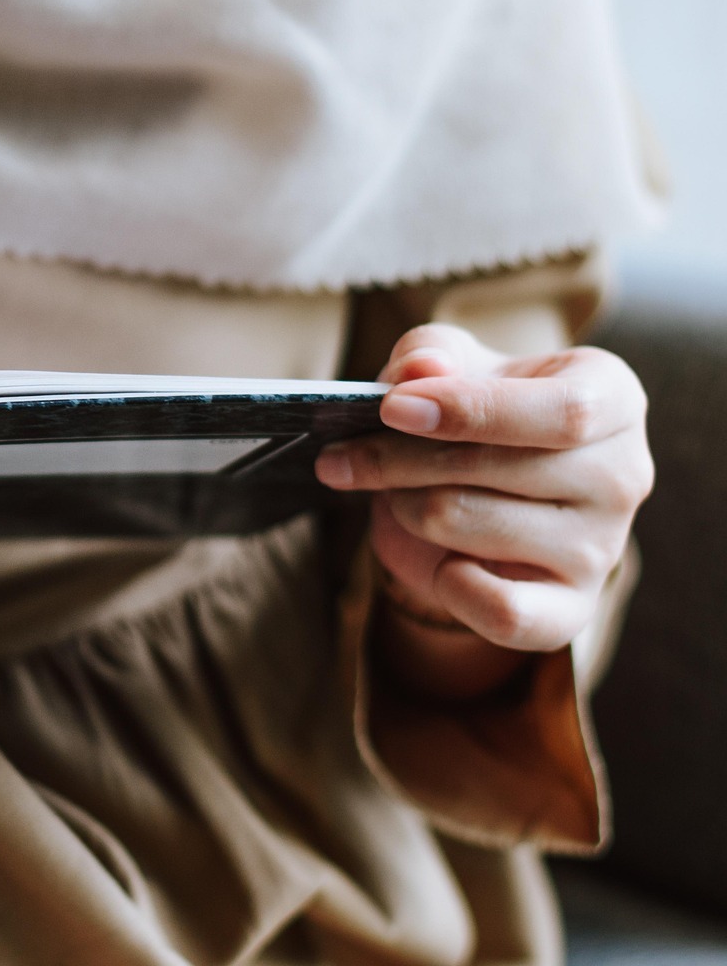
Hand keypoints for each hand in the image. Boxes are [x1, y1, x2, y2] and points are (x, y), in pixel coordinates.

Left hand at [315, 323, 650, 665]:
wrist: (481, 493)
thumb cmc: (471, 413)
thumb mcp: (447, 365)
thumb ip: (429, 354)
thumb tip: (419, 372)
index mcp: (611, 397)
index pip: (563, 412)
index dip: (470, 410)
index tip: (391, 408)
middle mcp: (622, 475)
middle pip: (497, 468)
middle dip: (399, 458)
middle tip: (344, 456)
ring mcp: (602, 549)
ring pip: (467, 524)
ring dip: (405, 506)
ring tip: (396, 493)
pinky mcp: (570, 610)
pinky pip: (501, 613)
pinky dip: (446, 585)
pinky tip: (438, 560)